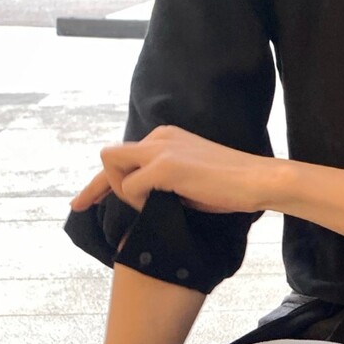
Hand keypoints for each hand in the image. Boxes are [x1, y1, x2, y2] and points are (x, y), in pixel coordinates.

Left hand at [69, 125, 274, 215]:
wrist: (258, 181)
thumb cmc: (232, 187)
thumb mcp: (191, 180)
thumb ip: (165, 183)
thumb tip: (144, 201)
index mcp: (166, 137)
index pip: (124, 155)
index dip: (102, 181)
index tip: (84, 201)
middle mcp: (159, 136)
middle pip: (109, 157)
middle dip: (98, 186)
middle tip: (87, 207)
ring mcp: (161, 149)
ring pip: (112, 166)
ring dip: (122, 193)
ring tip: (148, 207)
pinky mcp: (166, 166)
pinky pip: (130, 186)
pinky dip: (136, 201)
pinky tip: (157, 207)